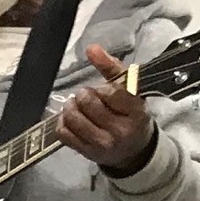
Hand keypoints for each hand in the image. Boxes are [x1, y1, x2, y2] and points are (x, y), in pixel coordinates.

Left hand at [59, 43, 156, 173]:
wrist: (133, 151)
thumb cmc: (130, 115)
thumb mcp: (130, 91)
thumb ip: (112, 67)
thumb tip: (91, 48)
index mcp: (137, 113)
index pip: (111, 92)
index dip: (104, 88)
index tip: (106, 91)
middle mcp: (120, 131)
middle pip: (87, 102)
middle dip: (85, 94)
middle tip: (89, 97)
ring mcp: (102, 144)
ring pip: (73, 116)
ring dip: (71, 106)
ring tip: (79, 106)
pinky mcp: (85, 152)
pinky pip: (63, 132)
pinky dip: (63, 122)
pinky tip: (72, 120)